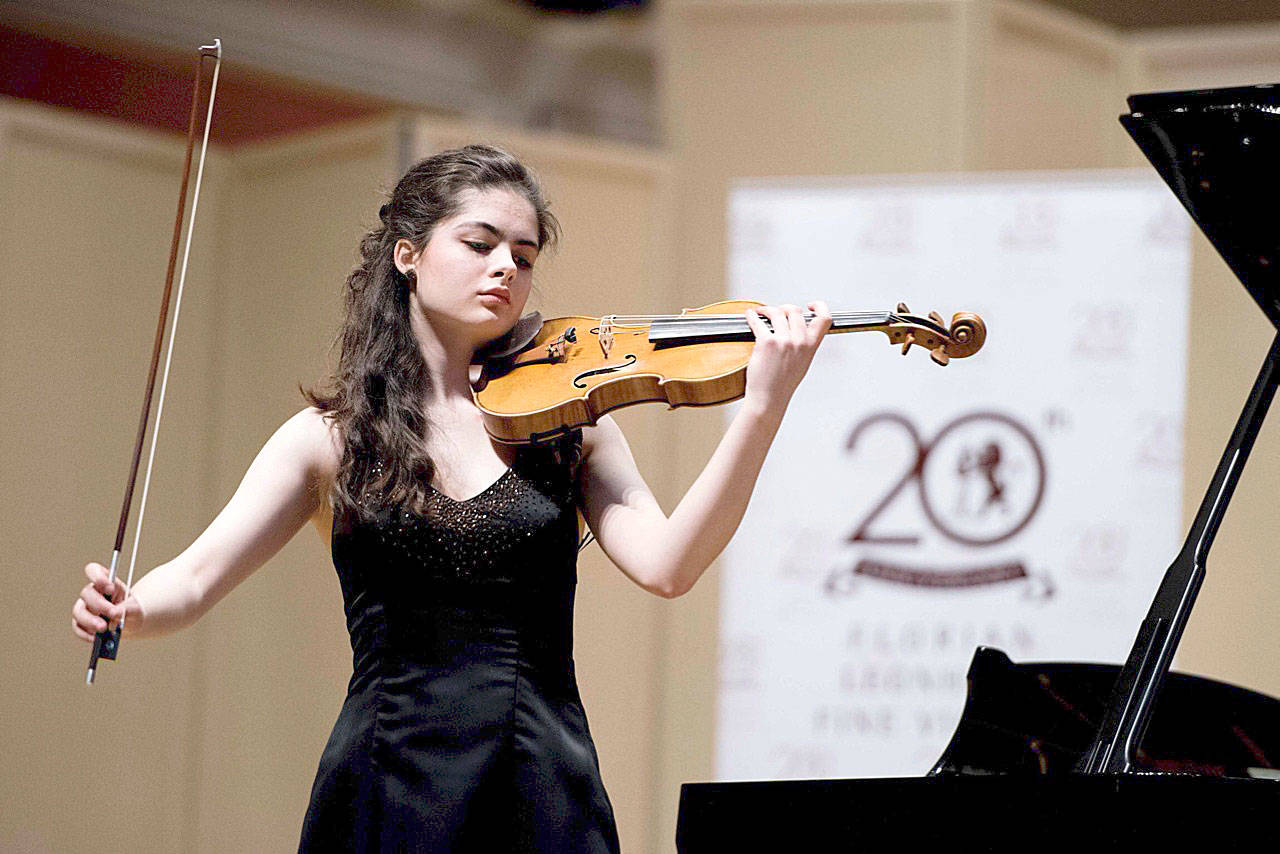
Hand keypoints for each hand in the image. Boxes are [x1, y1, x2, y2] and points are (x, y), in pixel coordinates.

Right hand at [72, 562, 140, 641]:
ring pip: (78, 611)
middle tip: (113, 614)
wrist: (129, 624)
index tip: (109, 587)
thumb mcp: (135, 607)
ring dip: (90, 620)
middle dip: (100, 604)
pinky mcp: (80, 623)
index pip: (93, 570)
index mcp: (105, 582)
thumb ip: (127, 609)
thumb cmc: (130, 610)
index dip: (97, 576)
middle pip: (87, 593)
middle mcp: (92, 593)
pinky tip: (96, 638)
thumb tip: (116, 614)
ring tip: (103, 629)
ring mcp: (84, 608)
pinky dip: (86, 634)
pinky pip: (77, 627)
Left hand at [741, 300, 831, 417]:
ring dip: (767, 310)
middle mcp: (799, 342)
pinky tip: (750, 316)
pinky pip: (758, 321)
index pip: (824, 319)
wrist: (769, 398)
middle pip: (794, 310)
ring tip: (761, 313)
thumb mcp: (802, 363)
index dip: (819, 307)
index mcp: (811, 346)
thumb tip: (797, 328)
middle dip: (784, 308)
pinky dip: (752, 316)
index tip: (809, 305)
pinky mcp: (766, 342)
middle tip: (776, 312)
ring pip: (777, 312)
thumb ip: (804, 345)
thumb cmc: (783, 384)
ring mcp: (783, 341)